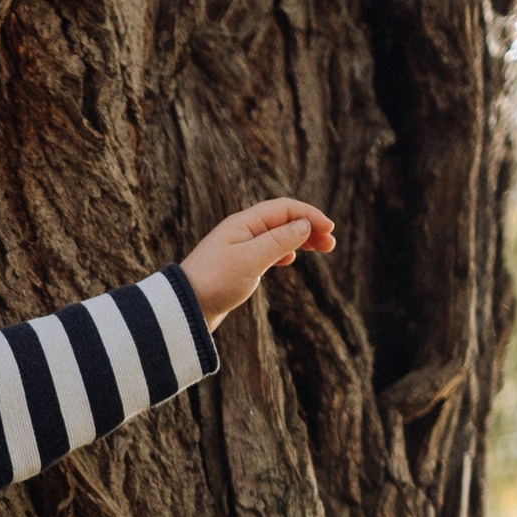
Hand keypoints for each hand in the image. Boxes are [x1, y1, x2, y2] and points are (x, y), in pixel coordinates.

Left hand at [181, 197, 334, 330]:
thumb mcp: (251, 260)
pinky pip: (266, 251)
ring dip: (299, 240)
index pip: (284, 208)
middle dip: (309, 227)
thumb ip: (279, 241)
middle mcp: (242, 231)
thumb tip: (304, 225)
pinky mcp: (236, 266)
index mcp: (244, 223)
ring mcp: (239, 248)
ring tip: (319, 249)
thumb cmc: (215, 282)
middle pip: (283, 220)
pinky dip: (283, 252)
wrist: (185, 309)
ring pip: (276, 236)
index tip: (329, 229)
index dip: (309, 215)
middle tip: (330, 244)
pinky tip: (289, 261)